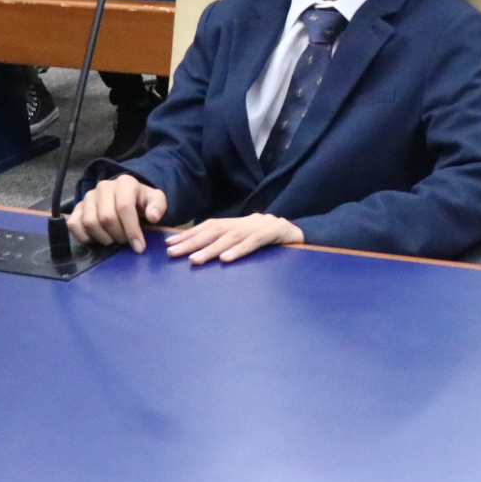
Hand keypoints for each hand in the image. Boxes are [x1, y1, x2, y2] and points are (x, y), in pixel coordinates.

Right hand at [67, 174, 166, 248]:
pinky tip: (97, 240)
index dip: (132, 230)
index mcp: (125, 183)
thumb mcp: (155, 200)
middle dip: (119, 235)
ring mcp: (88, 197)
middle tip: (126, 242)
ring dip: (104, 238)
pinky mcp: (77, 208)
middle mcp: (103, 187)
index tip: (139, 247)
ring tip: (114, 240)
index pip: (124, 207)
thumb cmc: (141, 201)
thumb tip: (153, 217)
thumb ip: (158, 206)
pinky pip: (74, 225)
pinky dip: (85, 237)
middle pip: (106, 217)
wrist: (126, 197)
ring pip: (90, 222)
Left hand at [163, 214, 303, 264]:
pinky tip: (226, 259)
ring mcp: (264, 225)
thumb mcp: (253, 242)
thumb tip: (204, 255)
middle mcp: (250, 221)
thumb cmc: (279, 244)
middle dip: (192, 241)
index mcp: (242, 223)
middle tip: (173, 253)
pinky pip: (256, 241)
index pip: (211, 226)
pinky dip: (240, 250)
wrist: (311, 236)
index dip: (190, 234)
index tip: (169, 244)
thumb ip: (234, 244)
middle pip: (217, 229)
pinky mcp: (279, 232)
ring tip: (194, 260)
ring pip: (233, 236)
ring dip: (211, 249)